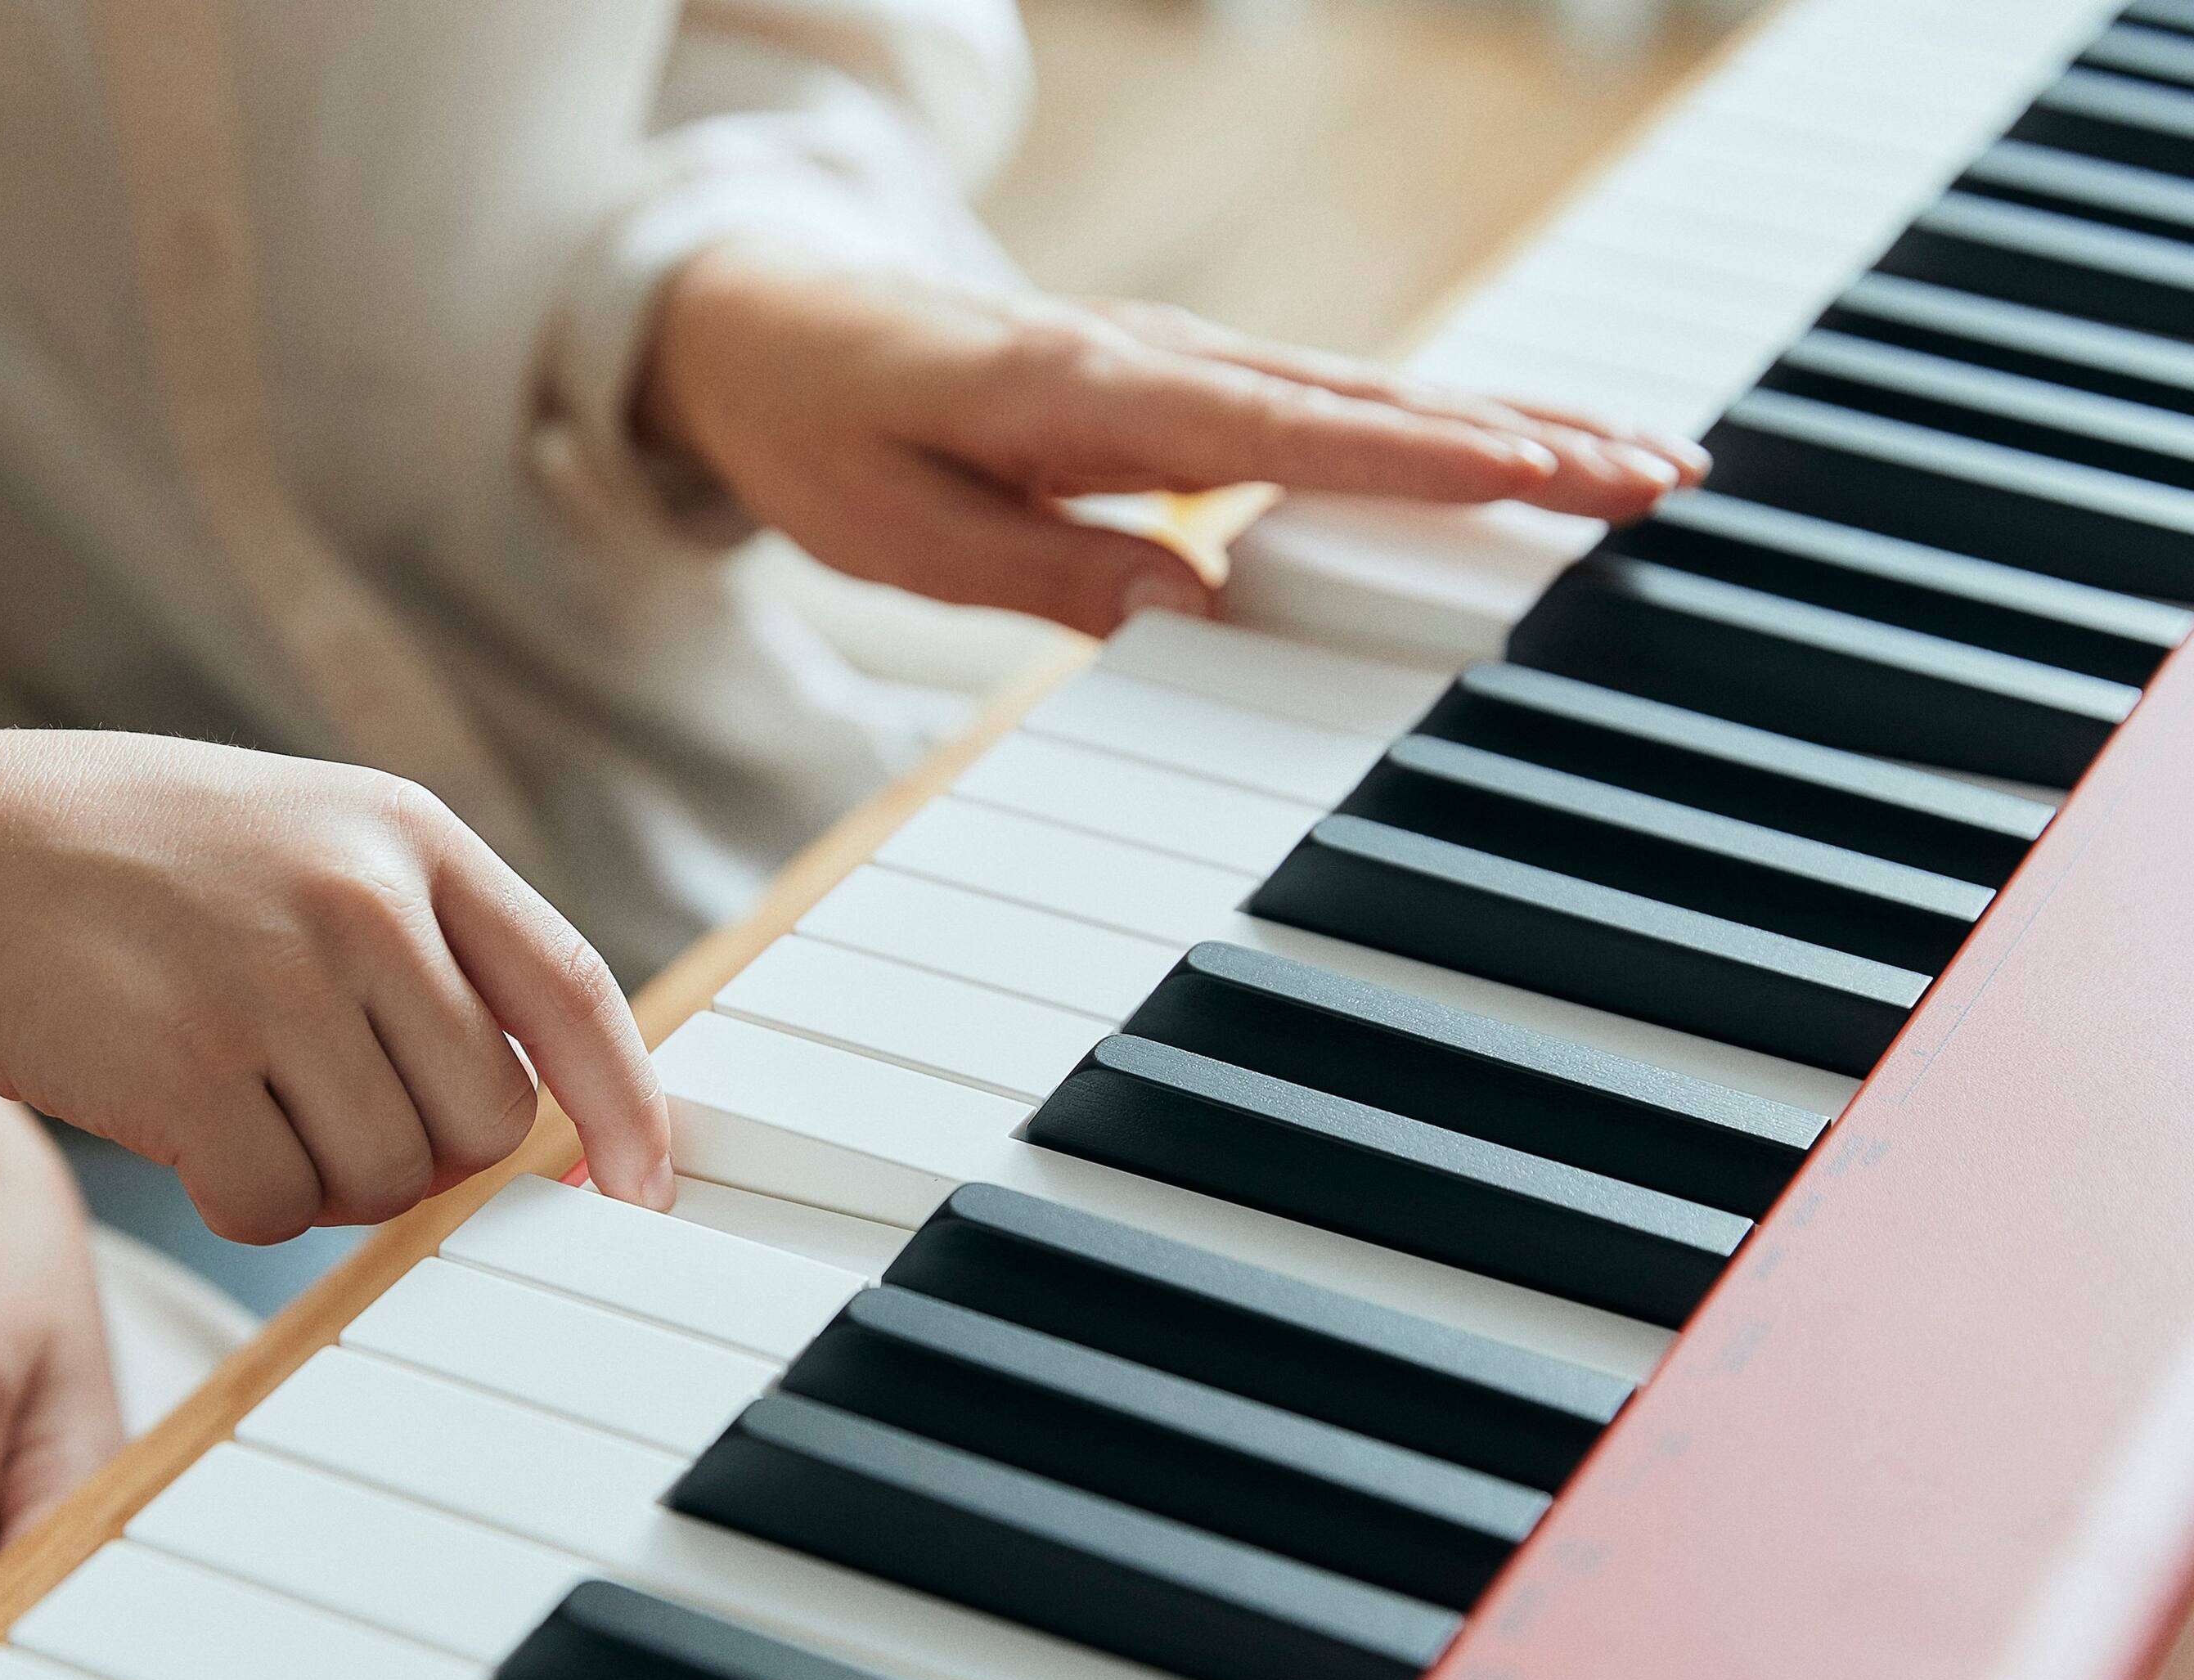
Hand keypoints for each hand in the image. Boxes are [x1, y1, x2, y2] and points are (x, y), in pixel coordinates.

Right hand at [0, 731, 670, 1242]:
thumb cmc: (144, 874)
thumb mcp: (312, 845)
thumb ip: (433, 947)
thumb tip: (549, 1112)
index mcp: (412, 837)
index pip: (575, 992)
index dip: (629, 1109)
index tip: (648, 1193)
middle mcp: (362, 898)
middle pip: (485, 1119)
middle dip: (421, 1149)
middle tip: (322, 1104)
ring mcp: (278, 981)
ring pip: (389, 1178)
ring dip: (323, 1177)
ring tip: (237, 1091)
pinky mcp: (193, 1070)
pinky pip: (279, 1211)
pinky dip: (239, 1200)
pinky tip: (181, 1123)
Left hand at [637, 243, 1710, 636]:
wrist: (769, 326)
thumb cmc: (826, 432)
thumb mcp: (904, 533)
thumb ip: (1048, 570)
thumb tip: (1199, 605)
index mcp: (1088, 393)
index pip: (1288, 430)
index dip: (1423, 458)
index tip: (1546, 474)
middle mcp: (1155, 360)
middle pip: (1367, 402)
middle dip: (1520, 436)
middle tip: (1659, 475)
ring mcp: (1175, 363)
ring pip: (1366, 394)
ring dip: (1501, 425)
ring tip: (1632, 462)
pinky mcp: (1176, 381)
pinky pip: (1325, 403)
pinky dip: (1426, 426)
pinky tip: (1502, 455)